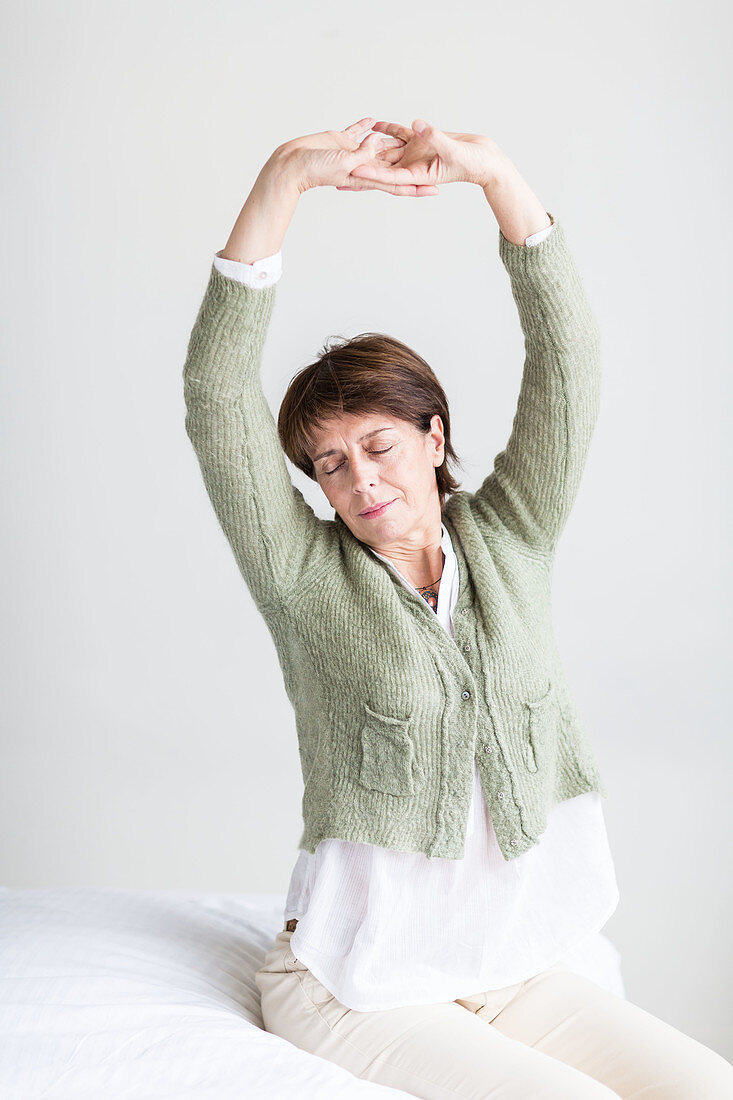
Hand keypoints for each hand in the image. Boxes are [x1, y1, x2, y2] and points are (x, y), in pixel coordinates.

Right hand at [275, 117, 438, 196]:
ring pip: (378, 146)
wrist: (292, 164)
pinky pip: (357, 132)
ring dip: (392, 141)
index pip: (397, 184)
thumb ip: (364, 153)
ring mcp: (353, 152)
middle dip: (410, 163)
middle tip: (429, 160)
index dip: (417, 187)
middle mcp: (363, 165)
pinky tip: (374, 121)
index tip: (435, 189)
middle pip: (393, 166)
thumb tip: (379, 141)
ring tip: (410, 136)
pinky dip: (366, 127)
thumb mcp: (344, 162)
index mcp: (366, 176)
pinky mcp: (341, 140)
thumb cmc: (316, 169)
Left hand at [340, 118, 508, 191]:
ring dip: (368, 148)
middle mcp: (412, 165)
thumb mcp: (453, 150)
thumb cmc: (474, 162)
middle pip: (381, 166)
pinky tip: (371, 124)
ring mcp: (415, 153)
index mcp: (418, 175)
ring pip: (386, 150)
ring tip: (347, 145)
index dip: (371, 172)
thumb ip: (434, 137)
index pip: (389, 175)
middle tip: (335, 165)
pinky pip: (399, 134)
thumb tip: (417, 124)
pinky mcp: (421, 140)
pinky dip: (386, 130)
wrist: (485, 159)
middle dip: (359, 166)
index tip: (353, 169)